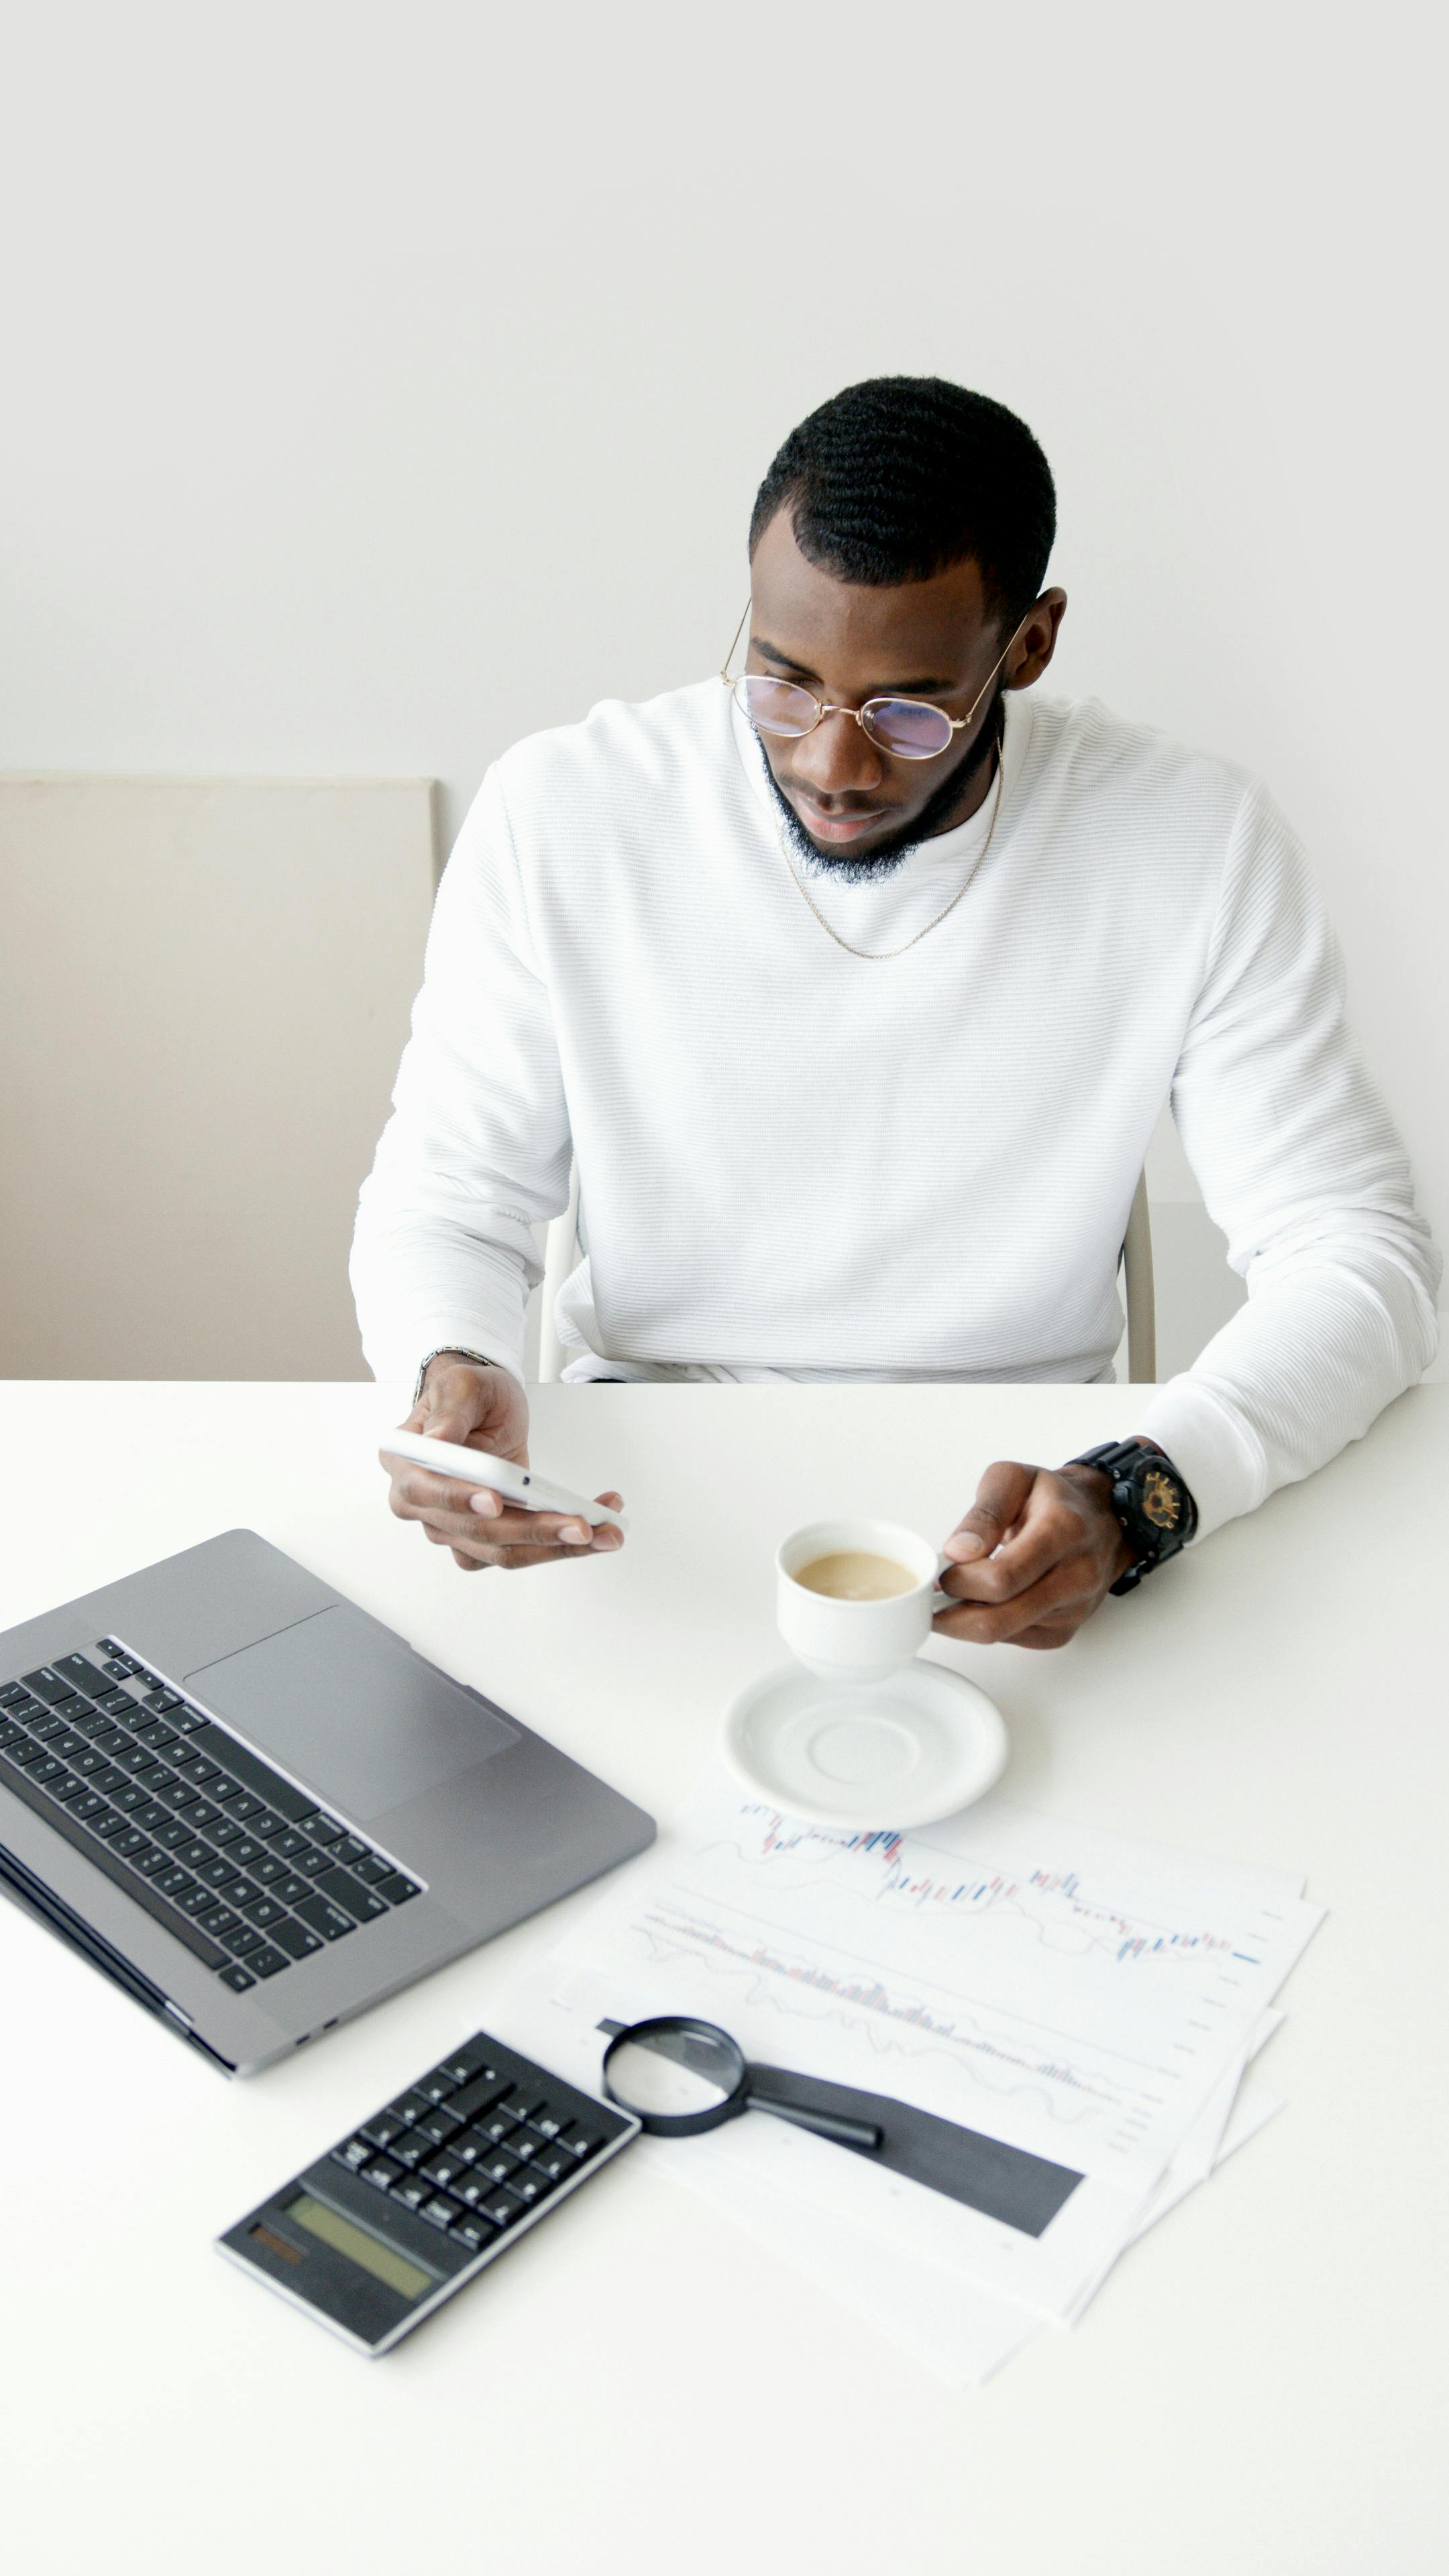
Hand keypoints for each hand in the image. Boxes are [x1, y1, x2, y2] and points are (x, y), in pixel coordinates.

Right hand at [380, 1356, 624, 1572]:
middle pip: (475, 1531)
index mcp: (406, 1463)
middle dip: (534, 1530)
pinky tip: (595, 1529)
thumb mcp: (464, 1384)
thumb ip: (451, 1408)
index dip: (459, 1499)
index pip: (425, 1490)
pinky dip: (559, 1547)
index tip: (495, 1502)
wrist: (485, 1411)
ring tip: (605, 1533)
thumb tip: (436, 1439)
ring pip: (503, 1552)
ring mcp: (453, 1526)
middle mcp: (423, 1503)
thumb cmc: (470, 1396)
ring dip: (557, 1547)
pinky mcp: (485, 1539)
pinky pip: (519, 1552)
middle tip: (582, 1524)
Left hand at [932, 1459, 1132, 1649]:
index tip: (942, 1570)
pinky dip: (990, 1624)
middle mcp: (1077, 1575)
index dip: (959, 1581)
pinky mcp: (1066, 1630)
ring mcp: (1075, 1608)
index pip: (1000, 1579)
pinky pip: (1013, 1640)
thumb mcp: (1013, 1479)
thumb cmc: (1053, 1498)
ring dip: (966, 1620)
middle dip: (952, 1612)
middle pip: (998, 1619)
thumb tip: (958, 1551)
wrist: (1100, 1519)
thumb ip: (983, 1513)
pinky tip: (986, 1601)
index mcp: (1063, 1530)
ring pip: (1002, 1634)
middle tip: (936, 1593)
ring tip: (958, 1593)